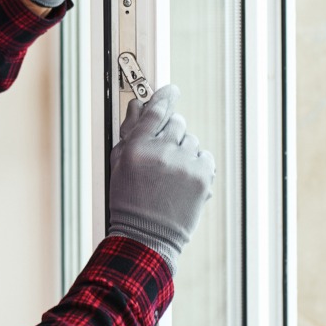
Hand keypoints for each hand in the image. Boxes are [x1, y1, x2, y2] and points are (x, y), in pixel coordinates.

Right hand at [106, 86, 215, 273]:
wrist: (146, 236)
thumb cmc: (129, 200)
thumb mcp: (120, 165)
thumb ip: (130, 132)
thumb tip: (138, 105)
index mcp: (137, 147)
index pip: (155, 110)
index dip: (164, 97)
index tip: (171, 90)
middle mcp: (161, 152)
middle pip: (177, 122)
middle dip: (172, 133)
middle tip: (165, 151)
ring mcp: (184, 164)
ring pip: (192, 140)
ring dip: (184, 151)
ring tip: (172, 173)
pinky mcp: (202, 177)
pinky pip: (205, 157)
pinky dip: (198, 165)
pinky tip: (184, 180)